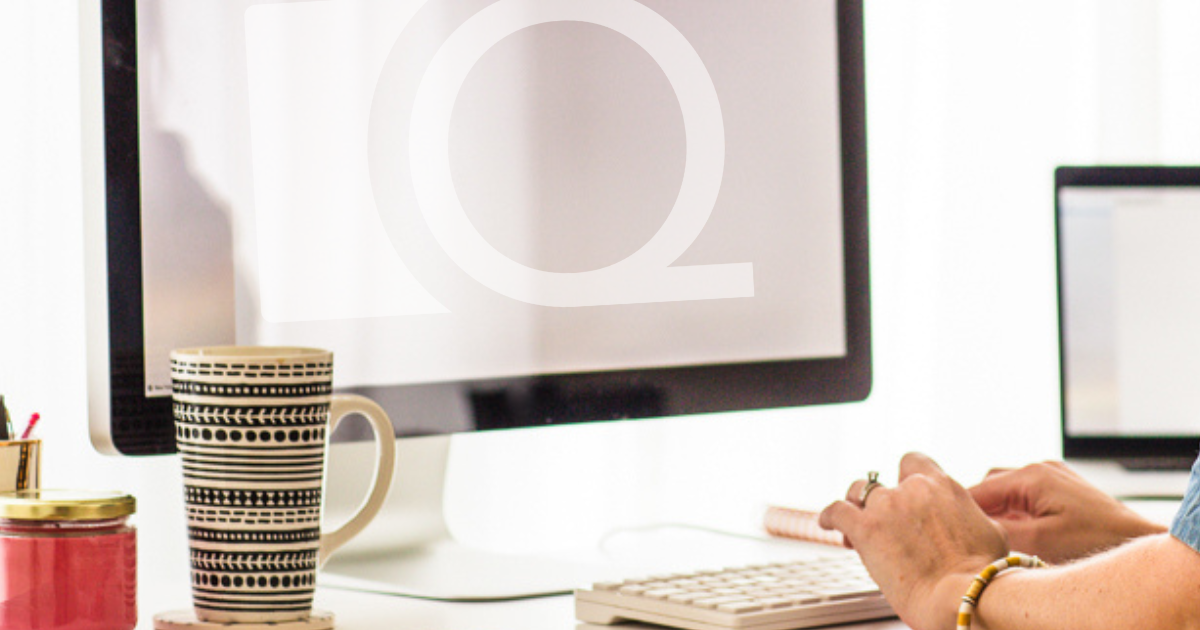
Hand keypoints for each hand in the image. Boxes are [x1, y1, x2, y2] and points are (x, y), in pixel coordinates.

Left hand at [819, 453, 1007, 629]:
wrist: (964, 595)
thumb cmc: (982, 574)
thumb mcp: (989, 532)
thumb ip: (967, 517)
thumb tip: (964, 522)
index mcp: (943, 486)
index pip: (914, 462)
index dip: (903, 477)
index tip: (902, 490)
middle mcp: (913, 489)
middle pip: (882, 480)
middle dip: (878, 498)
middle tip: (879, 518)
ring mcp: (887, 506)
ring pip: (856, 491)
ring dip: (853, 504)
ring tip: (852, 521)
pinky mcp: (865, 528)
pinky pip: (835, 511)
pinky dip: (828, 516)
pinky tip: (828, 523)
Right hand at [969, 461, 1166, 563]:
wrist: (1136, 539)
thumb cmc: (1094, 540)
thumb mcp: (1039, 541)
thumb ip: (999, 530)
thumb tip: (969, 527)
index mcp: (1030, 475)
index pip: (978, 490)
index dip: (960, 510)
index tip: (946, 528)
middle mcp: (1039, 467)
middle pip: (990, 485)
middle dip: (978, 509)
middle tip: (970, 535)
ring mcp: (1053, 475)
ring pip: (1007, 489)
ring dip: (997, 510)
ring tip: (993, 535)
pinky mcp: (1063, 487)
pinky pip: (1026, 494)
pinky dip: (1015, 510)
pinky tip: (1017, 531)